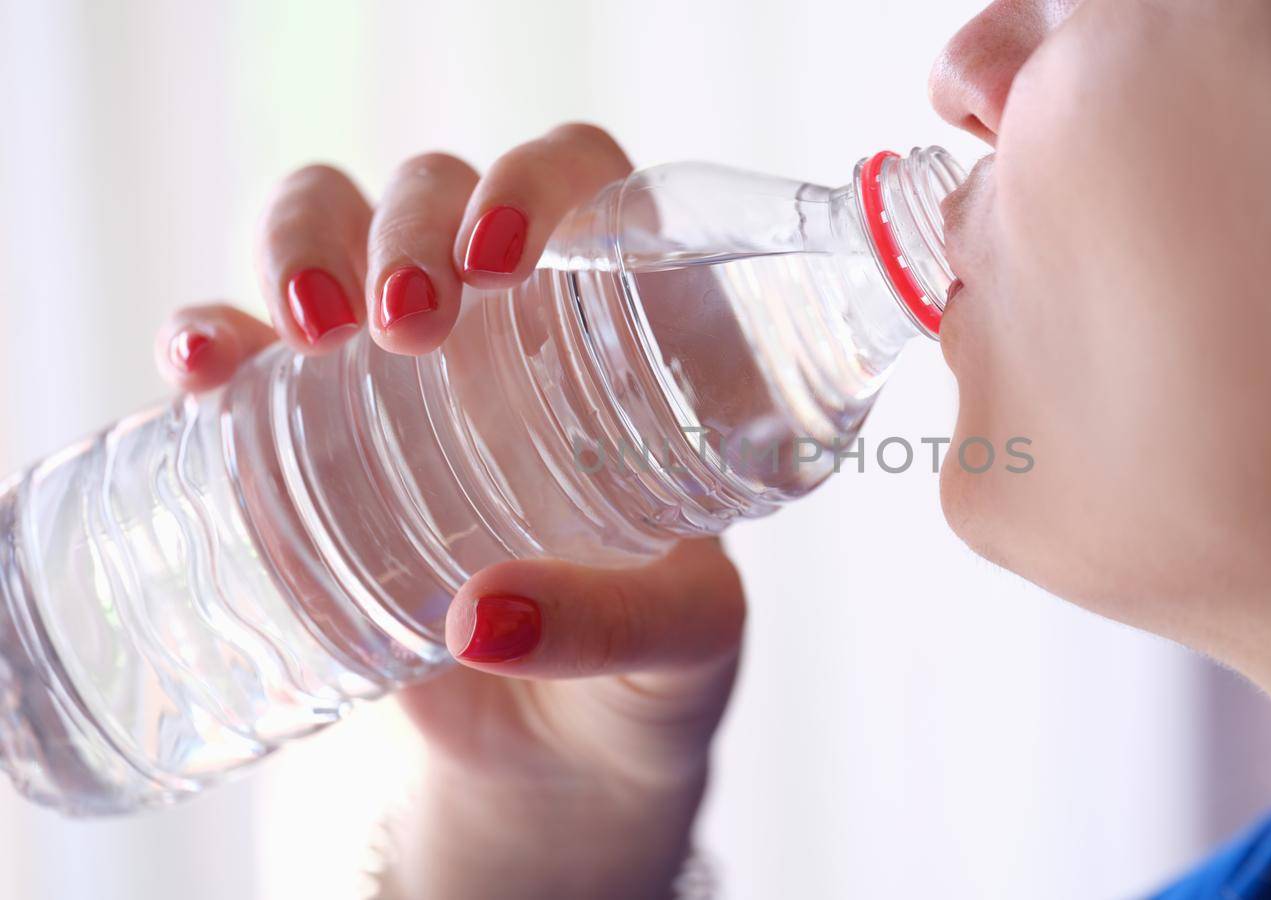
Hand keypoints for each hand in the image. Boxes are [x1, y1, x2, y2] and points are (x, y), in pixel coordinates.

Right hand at [154, 124, 745, 899]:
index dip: (538, 177)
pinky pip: (243, 349)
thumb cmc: (646, 677)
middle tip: (410, 319)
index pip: (581, 184)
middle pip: (440, 193)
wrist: (544, 765)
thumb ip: (619, 624)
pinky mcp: (306, 438)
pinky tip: (202, 366)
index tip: (504, 256)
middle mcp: (500, 329)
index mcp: (614, 338)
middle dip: (407, 223)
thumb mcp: (679, 646)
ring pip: (330, 226)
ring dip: (301, 240)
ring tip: (309, 330)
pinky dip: (210, 335)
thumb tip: (486, 617)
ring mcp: (394, 373)